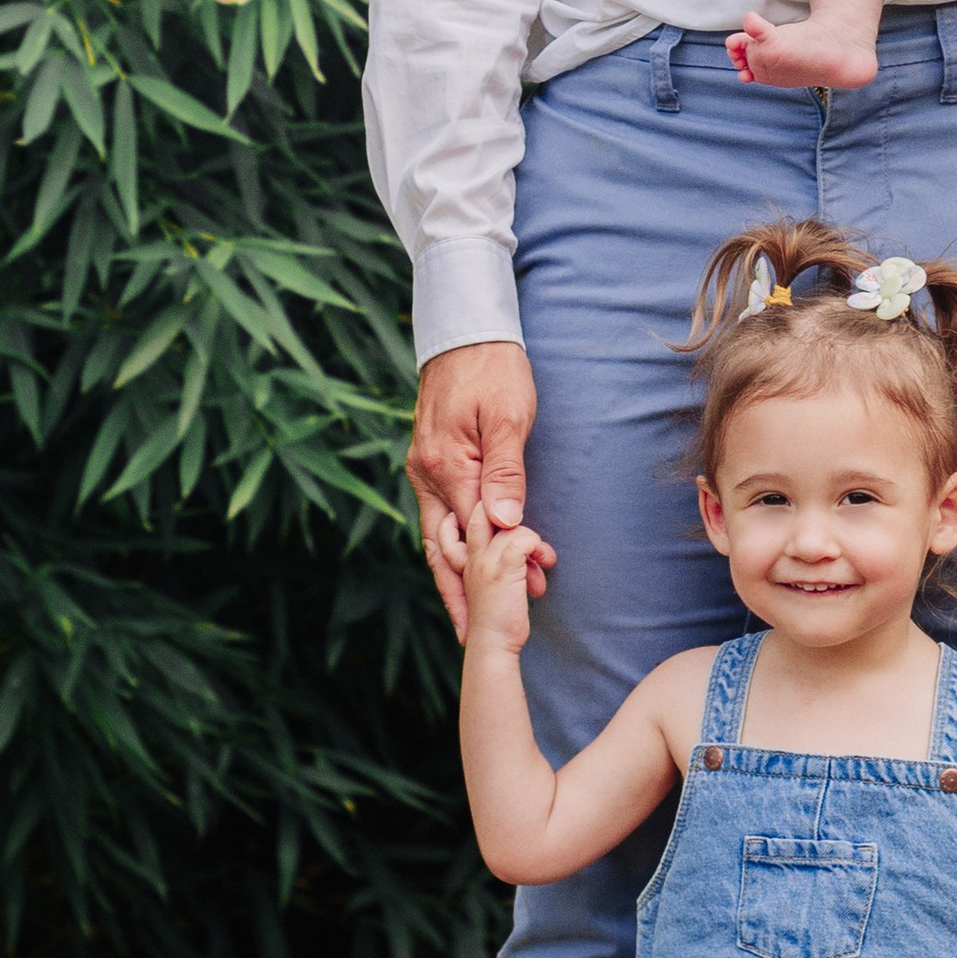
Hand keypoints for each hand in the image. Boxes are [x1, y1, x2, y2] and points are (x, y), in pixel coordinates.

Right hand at [408, 339, 541, 637]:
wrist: (465, 330)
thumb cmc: (493, 368)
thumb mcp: (507, 417)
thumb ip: (505, 472)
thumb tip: (505, 524)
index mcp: (444, 467)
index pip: (474, 532)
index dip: (503, 563)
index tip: (532, 587)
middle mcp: (426, 475)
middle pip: (443, 548)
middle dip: (471, 588)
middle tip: (497, 626)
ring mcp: (423, 471)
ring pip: (437, 538)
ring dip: (461, 574)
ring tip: (481, 612)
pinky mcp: (430, 465)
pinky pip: (439, 517)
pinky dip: (454, 547)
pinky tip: (467, 567)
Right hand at [459, 506, 554, 661]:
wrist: (491, 647)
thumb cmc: (494, 615)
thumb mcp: (489, 579)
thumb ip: (493, 555)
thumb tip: (508, 534)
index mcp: (454, 553)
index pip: (463, 519)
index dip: (489, 517)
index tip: (511, 527)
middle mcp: (465, 552)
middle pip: (479, 512)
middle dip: (503, 513)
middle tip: (525, 533)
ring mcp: (481, 559)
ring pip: (506, 524)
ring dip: (529, 538)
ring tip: (544, 558)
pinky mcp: (502, 568)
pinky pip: (522, 540)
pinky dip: (537, 546)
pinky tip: (546, 560)